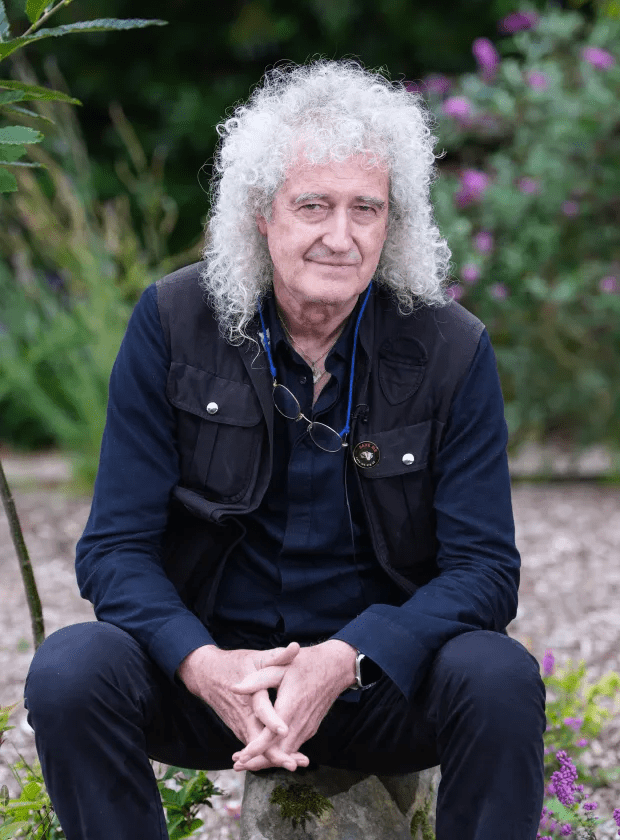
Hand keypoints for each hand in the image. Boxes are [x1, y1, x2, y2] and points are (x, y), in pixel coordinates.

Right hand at [177, 642, 308, 770]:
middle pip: (258, 741)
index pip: (261, 711)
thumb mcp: (256, 657)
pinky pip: (255, 746)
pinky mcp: (241, 730)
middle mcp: (243, 716)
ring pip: (257, 748)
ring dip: (275, 757)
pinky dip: (269, 754)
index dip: (272, 721)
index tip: (285, 730)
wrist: (207, 675)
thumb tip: (296, 647)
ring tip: (297, 764)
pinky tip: (286, 759)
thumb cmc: (236, 664)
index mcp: (249, 696)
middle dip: (277, 754)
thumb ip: (278, 656)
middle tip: (296, 764)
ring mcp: (240, 726)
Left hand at [230, 640, 356, 771]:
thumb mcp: (280, 666)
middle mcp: (301, 722)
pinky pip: (293, 745)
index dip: (255, 749)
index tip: (240, 758)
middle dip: (258, 762)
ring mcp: (308, 727)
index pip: (271, 736)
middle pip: (278, 752)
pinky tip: (265, 752)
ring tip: (245, 762)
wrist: (336, 667)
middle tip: (237, 766)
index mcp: (291, 707)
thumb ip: (257, 680)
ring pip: (287, 752)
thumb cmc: (306, 664)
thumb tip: (234, 688)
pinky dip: (279, 752)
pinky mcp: (310, 728)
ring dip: (267, 759)